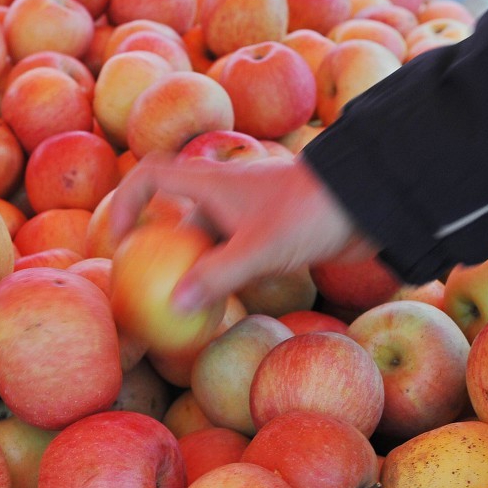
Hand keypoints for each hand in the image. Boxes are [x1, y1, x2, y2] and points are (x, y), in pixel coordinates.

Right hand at [106, 153, 377, 312]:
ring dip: (189, 271)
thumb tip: (173, 306)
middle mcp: (224, 196)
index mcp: (211, 182)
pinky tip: (215, 311)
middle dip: (154, 251)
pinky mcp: (269, 235)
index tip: (118, 239)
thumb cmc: (310, 212)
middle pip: (174, 218)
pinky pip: (230, 259)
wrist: (369, 200)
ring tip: (174, 309)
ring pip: (204, 244)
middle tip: (140, 289)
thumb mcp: (260, 248)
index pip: (151, 176)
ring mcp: (246, 216)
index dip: (126, 202)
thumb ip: (216, 277)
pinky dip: (218, 281)